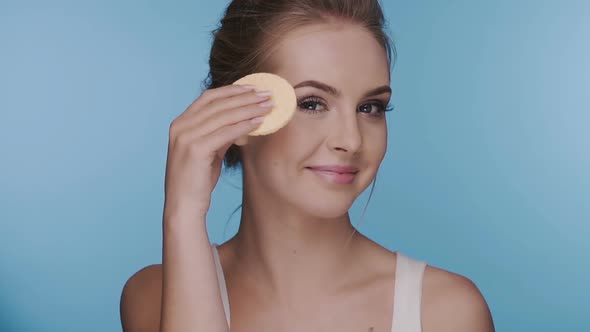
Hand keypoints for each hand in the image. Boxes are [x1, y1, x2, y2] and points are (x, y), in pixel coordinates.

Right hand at [163, 84, 272, 218]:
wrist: (183, 207)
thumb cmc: (197, 183)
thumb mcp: (209, 153)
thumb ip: (220, 135)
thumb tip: (241, 123)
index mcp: (180, 124)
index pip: (208, 98)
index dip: (231, 90)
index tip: (252, 88)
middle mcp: (180, 127)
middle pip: (218, 103)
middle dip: (245, 97)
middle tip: (267, 94)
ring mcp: (186, 137)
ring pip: (223, 115)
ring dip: (249, 108)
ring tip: (268, 106)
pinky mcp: (195, 149)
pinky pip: (225, 132)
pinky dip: (244, 125)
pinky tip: (259, 122)